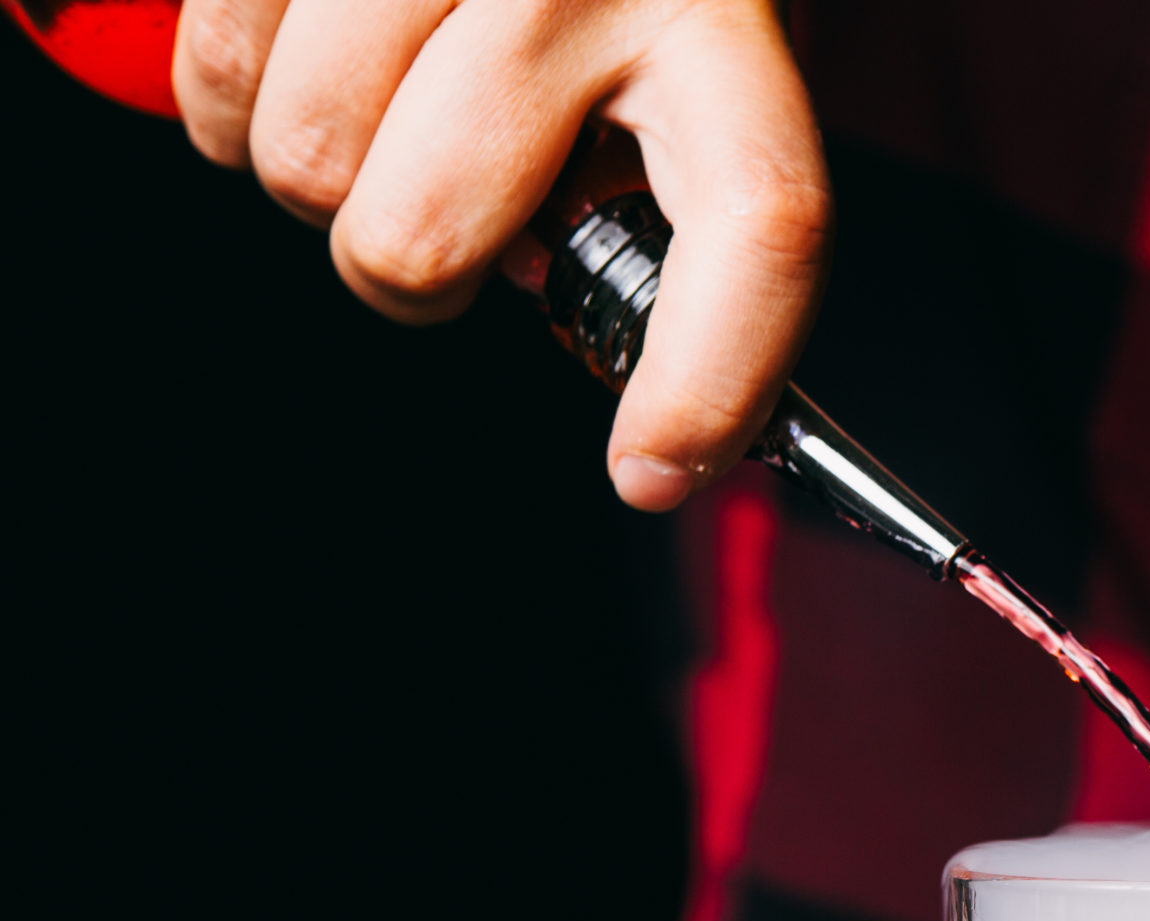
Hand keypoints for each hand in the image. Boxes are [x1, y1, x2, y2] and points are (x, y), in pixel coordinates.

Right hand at [173, 0, 829, 509]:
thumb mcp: (702, 44)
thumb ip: (675, 182)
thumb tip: (639, 358)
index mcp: (723, 16)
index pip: (757, 221)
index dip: (706, 375)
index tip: (654, 468)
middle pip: (430, 233)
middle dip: (416, 271)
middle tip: (450, 222)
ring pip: (305, 162)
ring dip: (317, 176)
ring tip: (380, 114)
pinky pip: (214, 59)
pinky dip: (229, 91)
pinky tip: (300, 53)